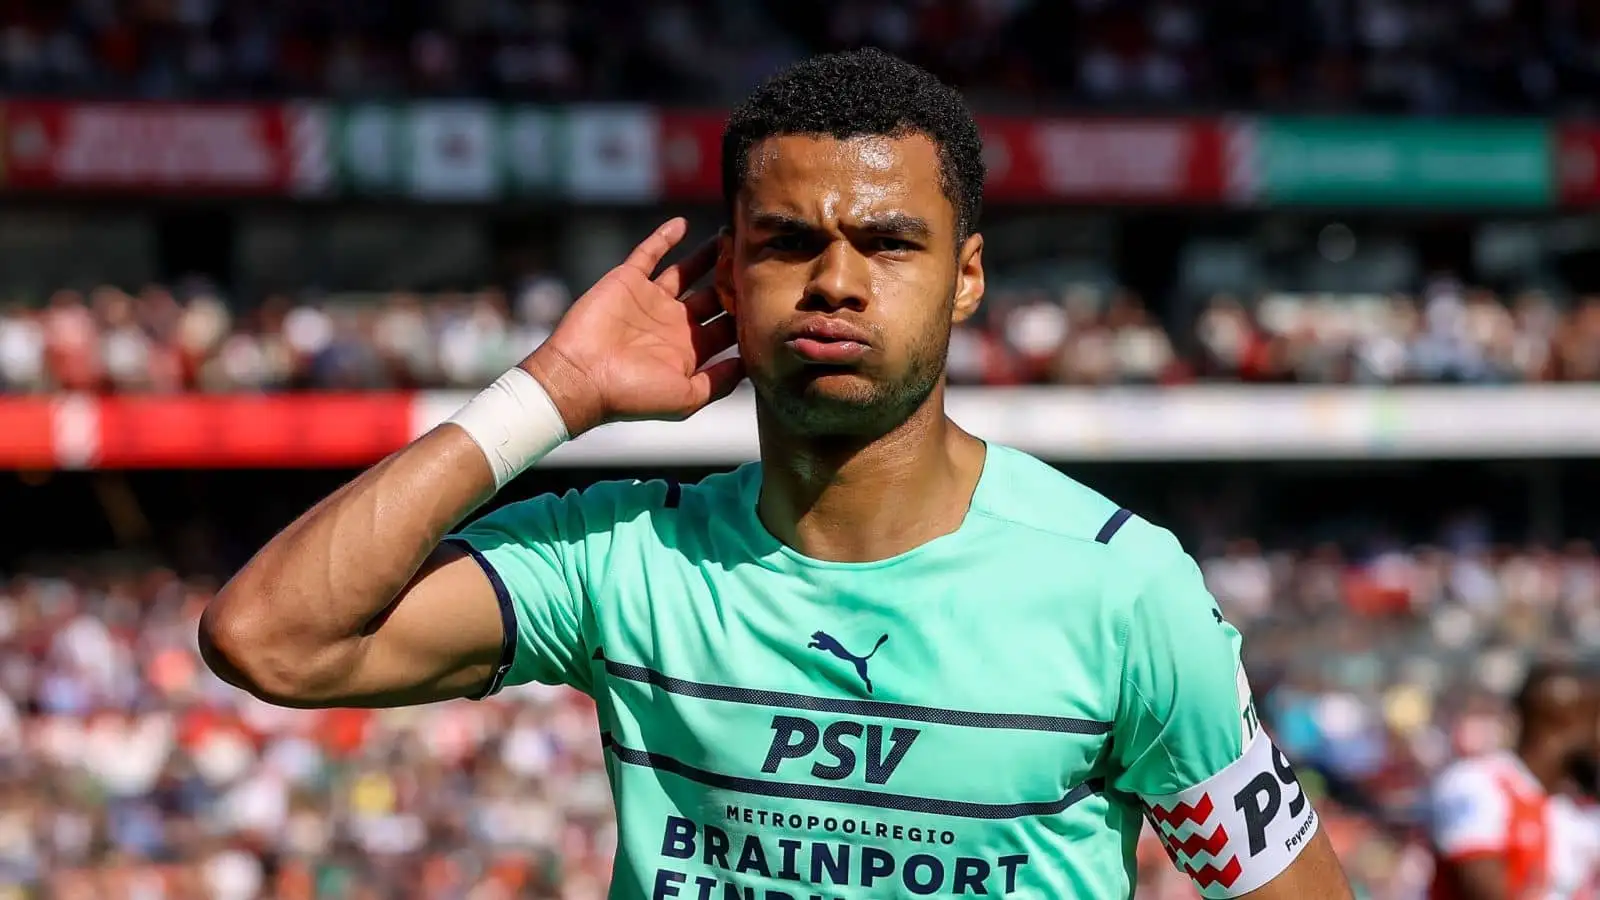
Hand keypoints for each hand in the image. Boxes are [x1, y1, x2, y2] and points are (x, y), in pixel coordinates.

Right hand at [521, 218, 743, 436]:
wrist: (581, 378)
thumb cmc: (633, 395)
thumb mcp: (686, 398)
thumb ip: (720, 381)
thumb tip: (751, 366)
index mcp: (689, 350)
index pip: (727, 326)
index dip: (748, 311)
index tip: (770, 294)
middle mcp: (673, 324)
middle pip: (713, 295)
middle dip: (734, 279)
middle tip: (757, 258)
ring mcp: (651, 301)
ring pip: (687, 271)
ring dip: (708, 255)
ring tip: (731, 236)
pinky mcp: (628, 281)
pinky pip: (649, 254)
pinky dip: (664, 238)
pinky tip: (682, 223)